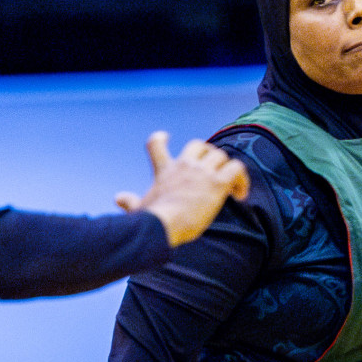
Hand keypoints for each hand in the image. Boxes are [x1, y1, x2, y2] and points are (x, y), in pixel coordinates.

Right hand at [117, 131, 249, 246]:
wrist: (163, 225)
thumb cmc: (150, 221)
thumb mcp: (138, 209)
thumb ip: (130, 202)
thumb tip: (118, 198)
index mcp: (164, 171)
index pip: (156, 145)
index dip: (160, 139)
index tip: (165, 136)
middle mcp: (184, 166)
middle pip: (199, 144)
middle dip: (208, 153)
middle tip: (214, 170)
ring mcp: (202, 172)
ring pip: (220, 155)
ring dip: (227, 168)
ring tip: (232, 188)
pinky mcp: (218, 183)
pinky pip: (237, 168)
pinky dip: (242, 179)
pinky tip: (240, 194)